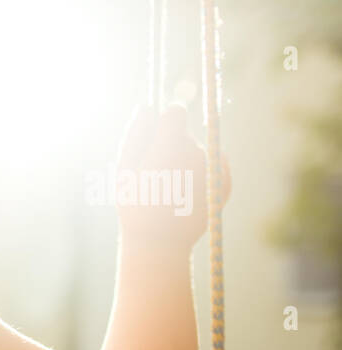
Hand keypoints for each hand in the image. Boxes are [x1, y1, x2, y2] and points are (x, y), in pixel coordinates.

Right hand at [114, 104, 230, 255]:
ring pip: (199, 152)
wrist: (161, 243)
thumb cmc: (136, 206)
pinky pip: (213, 166)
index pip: (175, 111)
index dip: (165, 122)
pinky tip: (186, 193)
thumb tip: (147, 107)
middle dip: (172, 147)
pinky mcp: (225, 182)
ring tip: (170, 190)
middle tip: (156, 176)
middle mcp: (197, 152)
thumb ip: (136, 134)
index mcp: (170, 145)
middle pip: (185, 135)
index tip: (157, 136)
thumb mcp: (125, 169)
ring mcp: (214, 168)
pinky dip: (201, 175)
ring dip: (186, 163)